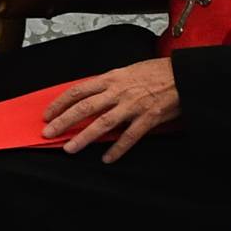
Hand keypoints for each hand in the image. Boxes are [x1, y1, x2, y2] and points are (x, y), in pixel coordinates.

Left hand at [40, 57, 179, 161]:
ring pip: (102, 123)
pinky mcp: (148, 117)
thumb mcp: (126, 72)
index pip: (77, 91)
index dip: (60, 103)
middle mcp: (118, 92)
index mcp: (111, 79)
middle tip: (48, 133)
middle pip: (84, 108)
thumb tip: (89, 97)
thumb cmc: (155, 72)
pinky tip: (107, 158)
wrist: (182, 74)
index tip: (47, 114)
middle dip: (63, 121)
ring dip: (84, 137)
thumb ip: (108, 85)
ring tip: (69, 149)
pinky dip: (117, 148)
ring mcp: (133, 105)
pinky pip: (129, 136)